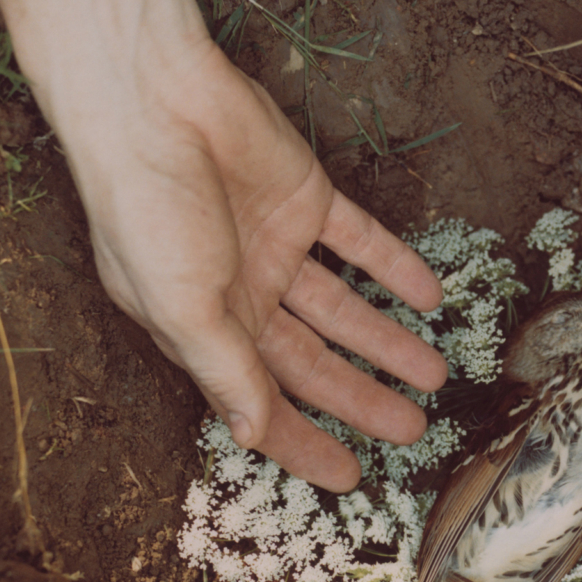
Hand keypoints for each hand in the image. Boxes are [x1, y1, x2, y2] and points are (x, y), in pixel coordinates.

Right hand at [68, 36, 445, 489]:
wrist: (154, 101)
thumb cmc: (147, 210)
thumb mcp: (181, 305)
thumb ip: (225, 370)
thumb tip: (252, 435)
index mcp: (200, 327)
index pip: (260, 400)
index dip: (302, 442)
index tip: (350, 479)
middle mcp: (241, 293)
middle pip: (312, 360)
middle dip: (361, 397)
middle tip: (413, 431)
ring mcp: (277, 244)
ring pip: (344, 307)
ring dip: (388, 341)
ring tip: (435, 375)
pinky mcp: (307, 198)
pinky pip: (362, 241)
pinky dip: (396, 267)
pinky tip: (432, 297)